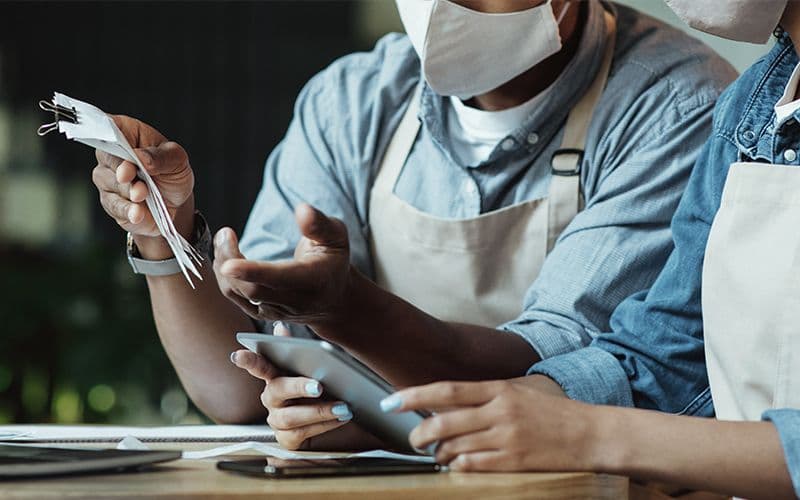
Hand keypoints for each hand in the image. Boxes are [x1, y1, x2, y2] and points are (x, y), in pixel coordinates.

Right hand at [91, 115, 194, 256]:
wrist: (175, 205)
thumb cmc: (172, 174)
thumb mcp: (177, 160)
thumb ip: (161, 156)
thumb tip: (141, 157)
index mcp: (128, 133)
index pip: (109, 124)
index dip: (106, 128)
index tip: (112, 137)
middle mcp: (111, 153)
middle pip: (106, 155)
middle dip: (122, 168)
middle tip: (134, 177)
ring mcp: (107, 178)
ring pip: (110, 182)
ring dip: (129, 191)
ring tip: (144, 195)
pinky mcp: (110, 201)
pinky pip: (114, 205)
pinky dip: (129, 210)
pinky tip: (139, 212)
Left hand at [213, 204, 351, 324]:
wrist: (334, 299)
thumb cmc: (333, 262)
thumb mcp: (336, 237)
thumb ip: (319, 224)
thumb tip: (302, 210)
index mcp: (313, 280)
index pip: (279, 279)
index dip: (253, 272)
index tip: (229, 264)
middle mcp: (294, 301)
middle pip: (252, 289)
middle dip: (230, 261)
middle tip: (224, 234)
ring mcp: (276, 311)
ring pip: (239, 294)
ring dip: (223, 267)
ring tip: (224, 240)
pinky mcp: (262, 314)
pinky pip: (235, 297)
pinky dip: (225, 276)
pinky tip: (226, 256)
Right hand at [230, 322, 376, 450]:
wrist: (337, 424)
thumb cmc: (323, 392)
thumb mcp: (315, 370)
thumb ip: (298, 350)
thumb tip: (280, 327)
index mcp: (276, 376)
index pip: (259, 366)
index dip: (249, 361)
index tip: (238, 355)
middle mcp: (272, 398)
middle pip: (277, 390)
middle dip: (298, 387)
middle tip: (319, 386)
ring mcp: (277, 420)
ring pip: (290, 417)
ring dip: (319, 411)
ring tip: (342, 407)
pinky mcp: (287, 440)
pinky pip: (301, 433)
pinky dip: (323, 425)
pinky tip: (340, 419)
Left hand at [383, 376, 601, 471]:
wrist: (591, 434)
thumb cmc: (554, 412)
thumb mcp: (520, 391)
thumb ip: (487, 394)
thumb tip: (449, 401)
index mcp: (499, 390)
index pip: (447, 390)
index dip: (416, 396)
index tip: (393, 401)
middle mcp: (499, 412)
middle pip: (444, 422)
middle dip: (419, 433)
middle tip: (413, 440)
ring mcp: (506, 438)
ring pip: (454, 446)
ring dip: (438, 453)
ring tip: (437, 454)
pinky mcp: (513, 462)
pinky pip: (472, 466)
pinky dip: (457, 467)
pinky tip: (455, 466)